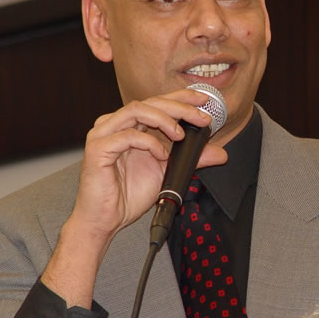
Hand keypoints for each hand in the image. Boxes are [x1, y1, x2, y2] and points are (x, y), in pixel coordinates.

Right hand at [41, 88, 227, 306]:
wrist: (106, 220)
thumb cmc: (129, 194)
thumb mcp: (168, 172)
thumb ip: (191, 160)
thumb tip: (221, 153)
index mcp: (130, 125)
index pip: (157, 102)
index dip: (180, 97)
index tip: (203, 100)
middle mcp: (115, 124)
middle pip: (149, 102)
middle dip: (179, 107)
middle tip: (201, 117)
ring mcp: (104, 134)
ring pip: (136, 110)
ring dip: (164, 119)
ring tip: (180, 135)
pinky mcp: (97, 148)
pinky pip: (127, 135)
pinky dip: (148, 143)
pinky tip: (160, 155)